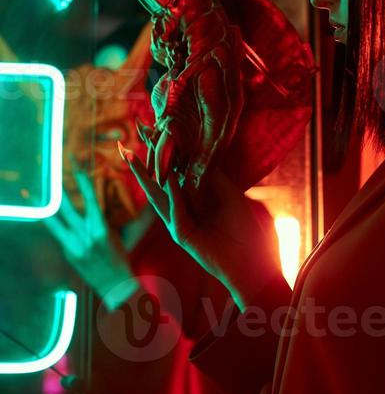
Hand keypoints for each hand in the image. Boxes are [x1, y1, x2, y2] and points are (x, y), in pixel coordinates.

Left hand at [44, 168, 138, 308]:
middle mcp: (85, 236)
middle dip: (59, 188)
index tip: (75, 164)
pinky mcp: (67, 253)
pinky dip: (54, 223)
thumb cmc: (120, 258)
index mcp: (101, 228)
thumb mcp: (116, 235)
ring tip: (28, 193)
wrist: (115, 285)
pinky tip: (45, 214)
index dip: (81, 179)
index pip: (89, 198)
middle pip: (66, 207)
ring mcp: (73, 245)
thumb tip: (95, 204)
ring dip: (42, 206)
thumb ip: (103, 219)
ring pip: (53, 221)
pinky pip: (59, 233)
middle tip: (52, 172)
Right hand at [119, 132, 280, 310]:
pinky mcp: (181, 235)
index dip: (163, 153)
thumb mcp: (230, 194)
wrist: (252, 262)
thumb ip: (212, 176)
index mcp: (193, 199)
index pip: (173, 172)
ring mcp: (178, 222)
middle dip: (141, 162)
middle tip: (124, 142)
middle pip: (158, 181)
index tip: (151, 131)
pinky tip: (169, 176)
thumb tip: (198, 152)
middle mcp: (182, 209)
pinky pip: (175, 210)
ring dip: (143, 175)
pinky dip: (172, 193)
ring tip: (129, 156)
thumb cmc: (245, 229)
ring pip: (157, 195)